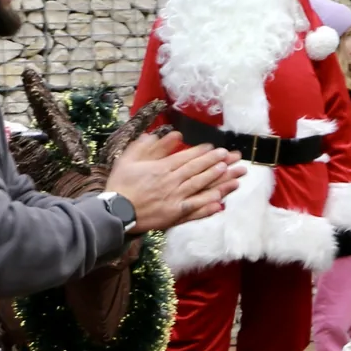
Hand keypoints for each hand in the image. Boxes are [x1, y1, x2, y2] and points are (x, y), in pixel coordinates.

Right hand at [106, 131, 243, 231]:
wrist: (114, 212)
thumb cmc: (120, 184)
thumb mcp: (129, 159)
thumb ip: (149, 146)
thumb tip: (169, 135)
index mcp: (162, 168)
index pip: (188, 158)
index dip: (204, 153)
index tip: (218, 149)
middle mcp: (172, 183)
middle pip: (199, 171)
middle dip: (219, 163)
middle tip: (235, 158)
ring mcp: (175, 200)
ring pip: (202, 188)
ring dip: (220, 182)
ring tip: (235, 175)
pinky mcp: (175, 215)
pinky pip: (195, 210)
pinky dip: (208, 206)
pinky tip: (221, 202)